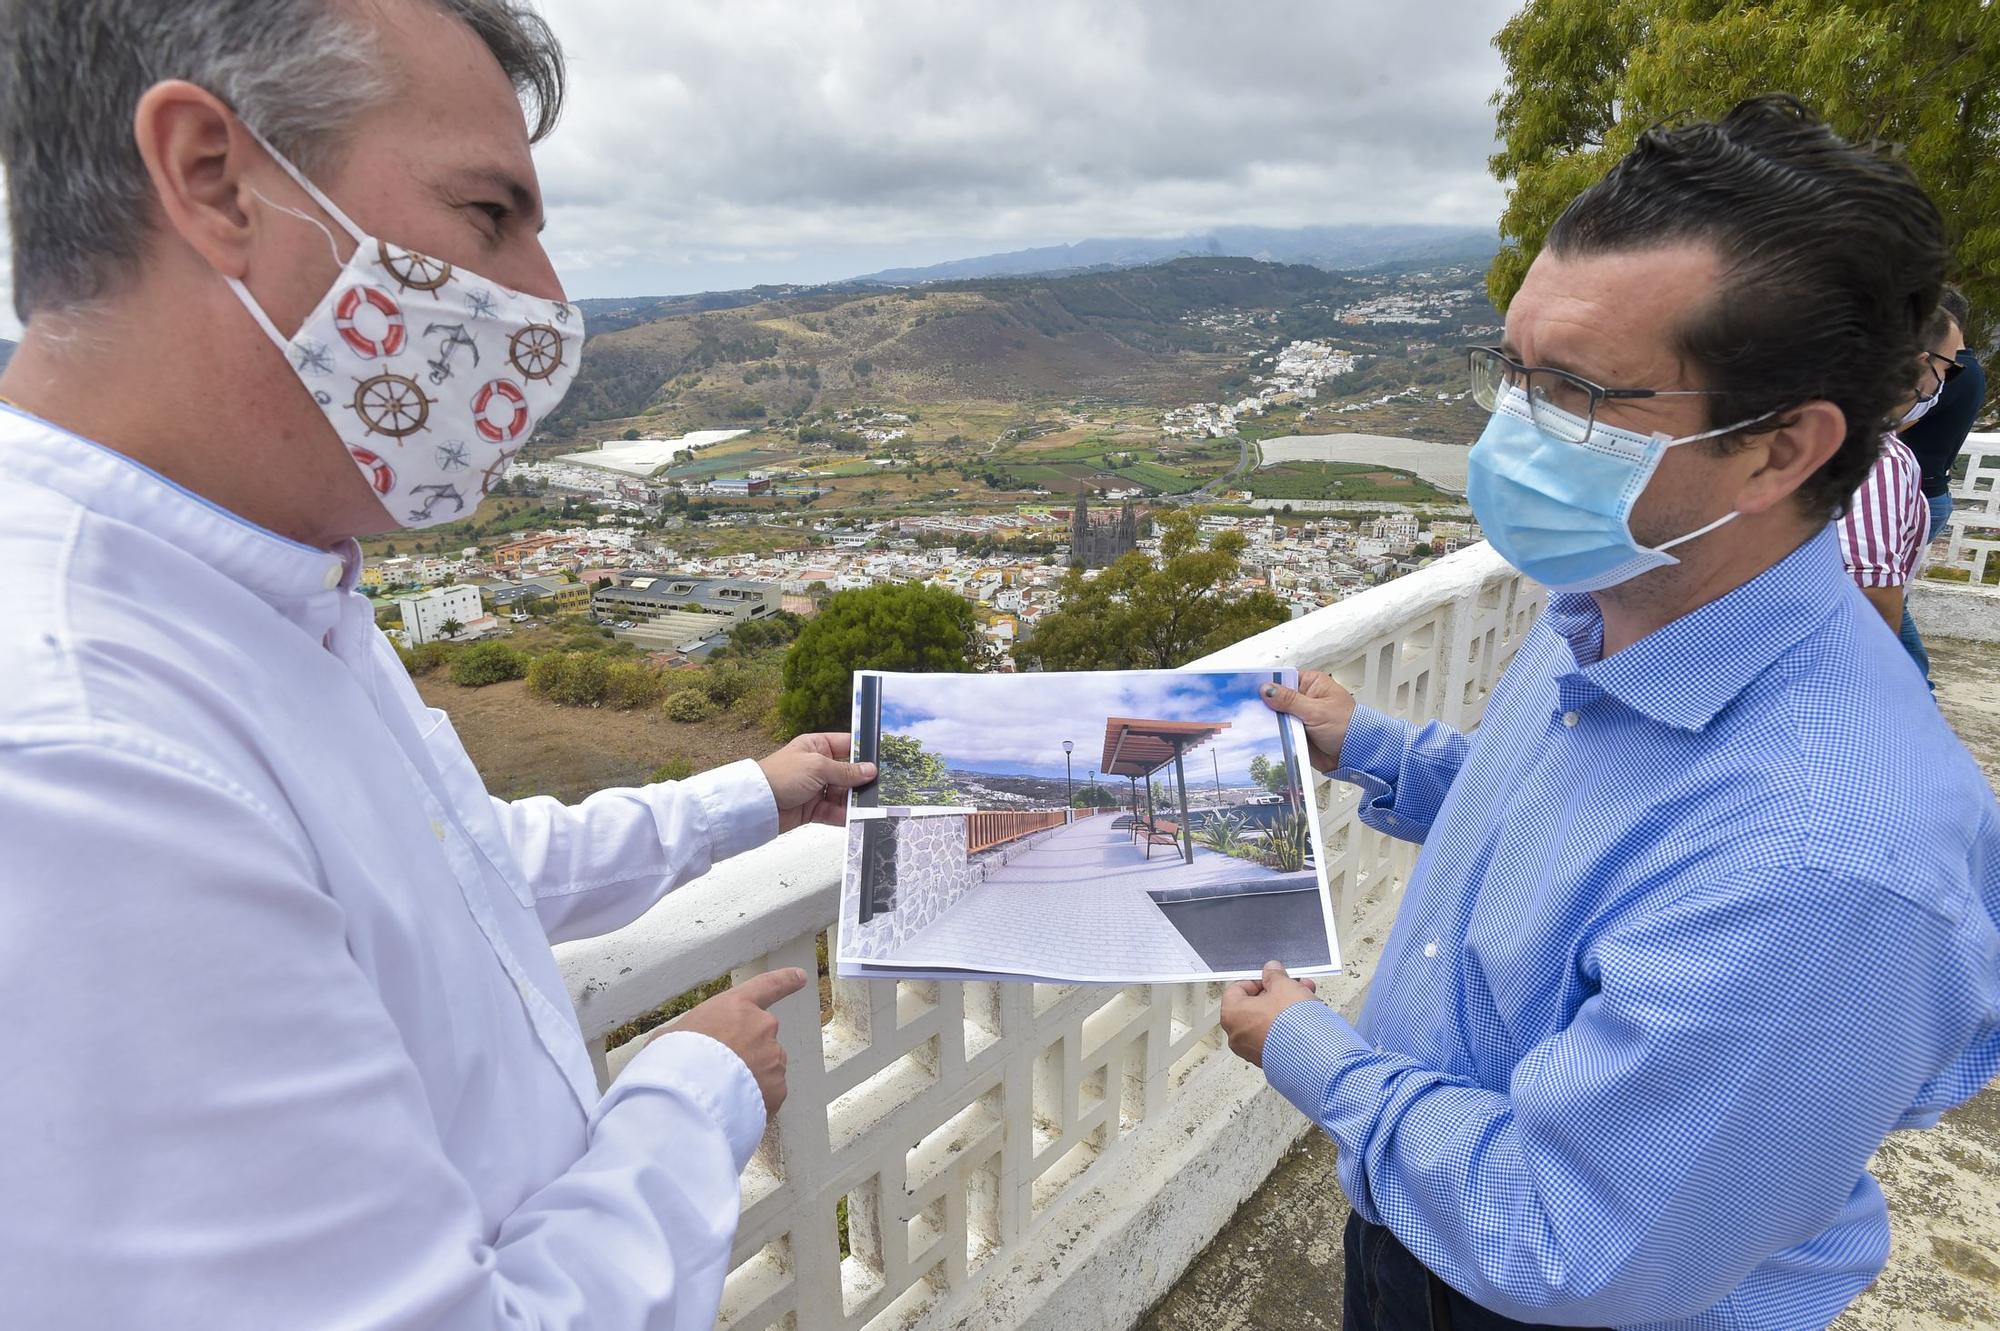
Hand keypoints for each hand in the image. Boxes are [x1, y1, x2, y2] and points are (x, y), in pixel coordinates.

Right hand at [652, 967, 807, 1115]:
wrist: (691, 1097)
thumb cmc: (675, 1061)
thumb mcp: (670, 1036)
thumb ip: (685, 1034)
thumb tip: (675, 1047)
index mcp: (736, 1006)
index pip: (767, 986)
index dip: (785, 981)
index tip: (799, 977)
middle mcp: (762, 1027)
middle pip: (761, 1039)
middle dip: (747, 1054)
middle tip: (720, 1071)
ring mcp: (773, 1057)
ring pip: (767, 1068)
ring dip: (751, 1078)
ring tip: (722, 1091)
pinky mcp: (779, 1088)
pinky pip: (769, 1094)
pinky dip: (755, 1101)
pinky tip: (732, 1106)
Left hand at [758, 733, 876, 832]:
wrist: (756, 804)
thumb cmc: (780, 775)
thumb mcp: (817, 766)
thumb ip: (846, 771)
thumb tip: (870, 770)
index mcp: (817, 746)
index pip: (847, 745)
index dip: (864, 753)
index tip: (883, 760)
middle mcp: (818, 766)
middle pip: (849, 773)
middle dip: (863, 781)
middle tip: (882, 787)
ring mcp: (816, 788)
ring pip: (844, 794)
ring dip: (855, 801)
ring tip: (871, 806)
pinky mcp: (813, 809)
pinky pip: (835, 812)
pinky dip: (845, 816)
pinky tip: (856, 818)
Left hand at [1220, 961, 1319, 1068]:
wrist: (1312, 1054)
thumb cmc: (1290, 1024)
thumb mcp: (1283, 987)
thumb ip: (1274, 976)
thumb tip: (1271, 971)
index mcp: (1232, 1014)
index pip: (1237, 989)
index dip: (1258, 981)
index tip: (1273, 978)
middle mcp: (1237, 1036)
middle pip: (1254, 1006)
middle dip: (1276, 993)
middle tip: (1292, 986)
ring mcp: (1252, 1050)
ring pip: (1267, 1021)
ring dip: (1285, 1008)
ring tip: (1306, 998)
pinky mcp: (1269, 1059)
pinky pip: (1275, 1036)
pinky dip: (1286, 1026)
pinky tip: (1305, 1018)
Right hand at [1260, 670, 1356, 772]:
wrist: (1356, 755)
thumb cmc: (1348, 727)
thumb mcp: (1316, 710)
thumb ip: (1290, 700)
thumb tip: (1266, 689)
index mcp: (1312, 684)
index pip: (1284, 678)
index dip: (1268, 682)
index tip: (1250, 687)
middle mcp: (1304, 698)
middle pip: (1276, 697)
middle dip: (1266, 704)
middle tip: (1249, 707)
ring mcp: (1299, 716)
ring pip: (1276, 716)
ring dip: (1269, 721)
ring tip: (1257, 723)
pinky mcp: (1296, 733)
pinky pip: (1279, 732)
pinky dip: (1273, 734)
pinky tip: (1264, 734)